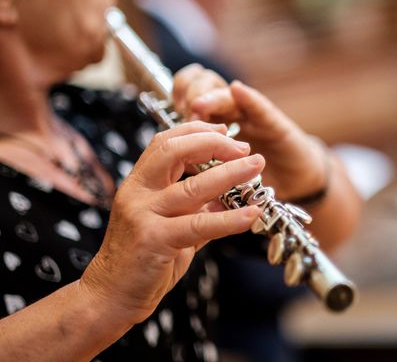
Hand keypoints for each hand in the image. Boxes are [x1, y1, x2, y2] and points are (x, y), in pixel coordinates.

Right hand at [79, 121, 263, 323]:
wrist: (109, 295)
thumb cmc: (142, 257)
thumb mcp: (169, 223)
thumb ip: (197, 207)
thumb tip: (231, 194)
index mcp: (139, 182)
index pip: (166, 142)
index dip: (197, 131)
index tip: (226, 132)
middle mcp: (138, 192)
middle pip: (174, 151)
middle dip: (213, 143)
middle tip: (244, 148)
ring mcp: (143, 215)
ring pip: (192, 187)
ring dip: (230, 173)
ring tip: (256, 166)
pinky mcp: (154, 240)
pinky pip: (199, 225)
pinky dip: (229, 218)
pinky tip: (251, 214)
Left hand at [173, 64, 325, 199]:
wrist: (295, 184)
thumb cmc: (255, 178)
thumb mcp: (218, 176)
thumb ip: (197, 165)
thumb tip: (166, 167)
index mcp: (215, 121)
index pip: (192, 93)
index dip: (180, 92)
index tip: (171, 104)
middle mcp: (233, 113)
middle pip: (207, 85)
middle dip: (191, 91)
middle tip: (183, 107)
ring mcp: (254, 116)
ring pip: (229, 94)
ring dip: (212, 96)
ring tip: (199, 104)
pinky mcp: (276, 125)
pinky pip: (260, 107)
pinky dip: (248, 98)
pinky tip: (237, 90)